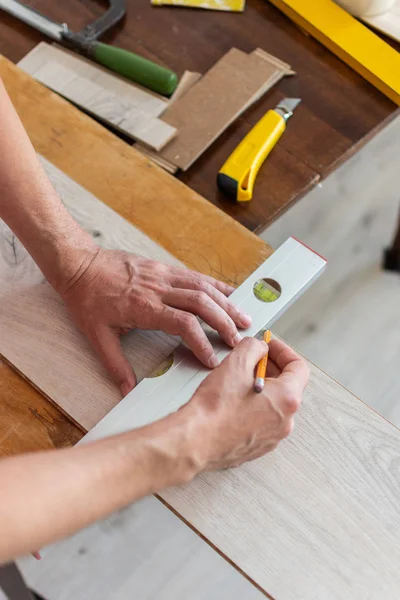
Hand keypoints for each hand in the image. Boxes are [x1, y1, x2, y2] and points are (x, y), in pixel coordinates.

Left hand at [59, 248, 251, 394]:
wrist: (79, 265)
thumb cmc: (87, 300)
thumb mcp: (96, 335)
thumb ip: (115, 364)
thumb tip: (126, 390)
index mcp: (144, 307)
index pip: (183, 323)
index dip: (202, 342)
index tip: (212, 360)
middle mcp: (158, 289)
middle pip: (201, 303)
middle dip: (224, 322)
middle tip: (240, 340)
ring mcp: (163, 275)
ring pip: (203, 287)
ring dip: (226, 303)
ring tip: (244, 318)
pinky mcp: (164, 267)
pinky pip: (195, 275)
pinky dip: (215, 285)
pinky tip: (230, 292)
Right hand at [183, 337, 308, 470]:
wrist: (195, 442)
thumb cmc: (215, 409)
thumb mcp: (236, 362)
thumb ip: (253, 347)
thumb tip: (258, 348)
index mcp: (287, 399)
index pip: (298, 367)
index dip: (282, 351)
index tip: (269, 346)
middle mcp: (285, 421)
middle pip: (287, 386)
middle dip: (270, 369)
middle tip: (251, 361)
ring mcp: (272, 437)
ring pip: (273, 405)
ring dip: (260, 389)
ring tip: (237, 381)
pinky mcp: (256, 447)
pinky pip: (261, 421)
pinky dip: (252, 408)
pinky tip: (232, 402)